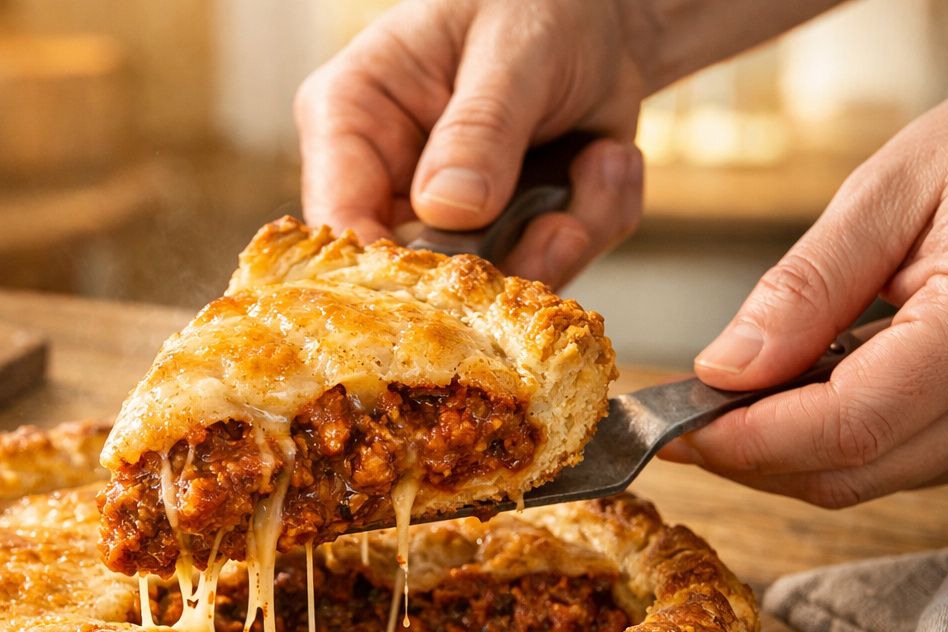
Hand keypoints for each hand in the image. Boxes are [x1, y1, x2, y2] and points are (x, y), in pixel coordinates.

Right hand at [294, 0, 646, 285]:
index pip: (340, 218)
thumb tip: (447, 210)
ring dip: (567, 237)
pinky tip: (607, 161)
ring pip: (489, 287)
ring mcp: (446, 220)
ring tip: (604, 163)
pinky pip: (548, 271)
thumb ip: (481, 127)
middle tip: (569, 224)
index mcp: (351, 117)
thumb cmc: (537, 3)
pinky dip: (596, 221)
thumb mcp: (513, 47)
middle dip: (506, 260)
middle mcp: (388, 181)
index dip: (389, 269)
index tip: (458, 279)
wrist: (606, 13)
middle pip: (415, 276)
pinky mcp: (504, 239)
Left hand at [668, 49, 947, 505]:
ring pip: (876, 479)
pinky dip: (841, 443)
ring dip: (790, 454)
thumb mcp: (893, 186)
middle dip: (750, 457)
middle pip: (853, 472)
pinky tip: (806, 394)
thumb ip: (807, 285)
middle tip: (684, 418)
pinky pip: (911, 462)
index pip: (845, 427)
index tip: (673, 426)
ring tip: (737, 400)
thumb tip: (724, 369)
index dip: (744, 442)